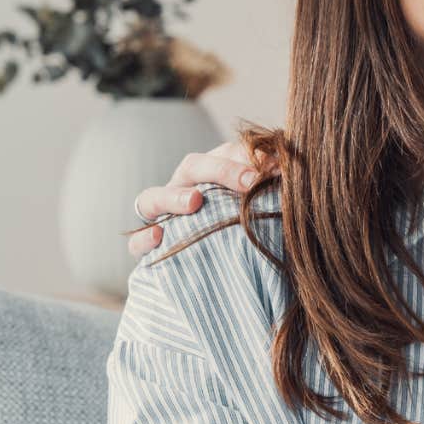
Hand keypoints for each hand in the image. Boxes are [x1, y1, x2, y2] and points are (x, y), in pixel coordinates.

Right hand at [127, 140, 273, 257]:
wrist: (222, 270)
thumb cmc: (246, 230)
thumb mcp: (259, 206)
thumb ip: (268, 187)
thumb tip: (286, 170)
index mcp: (210, 174)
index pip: (224, 153)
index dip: (248, 156)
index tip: (275, 169)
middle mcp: (182, 188)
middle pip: (192, 167)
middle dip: (221, 170)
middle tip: (250, 182)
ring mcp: (161, 216)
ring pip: (152, 198)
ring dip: (173, 197)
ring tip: (195, 202)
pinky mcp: (149, 247)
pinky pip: (137, 241)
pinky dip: (144, 238)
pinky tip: (159, 236)